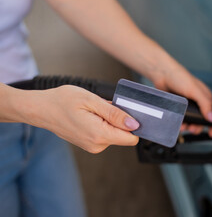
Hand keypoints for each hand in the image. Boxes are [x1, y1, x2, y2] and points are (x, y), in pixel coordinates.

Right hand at [19, 85, 138, 152]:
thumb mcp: (92, 101)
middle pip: (124, 135)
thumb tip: (134, 124)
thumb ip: (115, 114)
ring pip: (115, 134)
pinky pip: (106, 134)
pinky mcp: (90, 144)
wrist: (41, 109)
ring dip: (110, 121)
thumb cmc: (62, 101)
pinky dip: (103, 124)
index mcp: (99, 135)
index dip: (134, 124)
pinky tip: (90, 116)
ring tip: (93, 110)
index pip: (131, 138)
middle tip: (103, 107)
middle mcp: (97, 145)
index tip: (127, 111)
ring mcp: (93, 146)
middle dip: (119, 120)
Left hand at [152, 63, 211, 136]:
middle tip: (192, 129)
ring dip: (187, 126)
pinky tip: (177, 124)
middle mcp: (197, 102)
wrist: (161, 75)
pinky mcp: (178, 107)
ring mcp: (187, 105)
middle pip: (201, 120)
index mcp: (205, 97)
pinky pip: (180, 119)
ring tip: (183, 127)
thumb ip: (204, 103)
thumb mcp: (194, 90)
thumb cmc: (179, 77)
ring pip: (190, 121)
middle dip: (197, 127)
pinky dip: (179, 123)